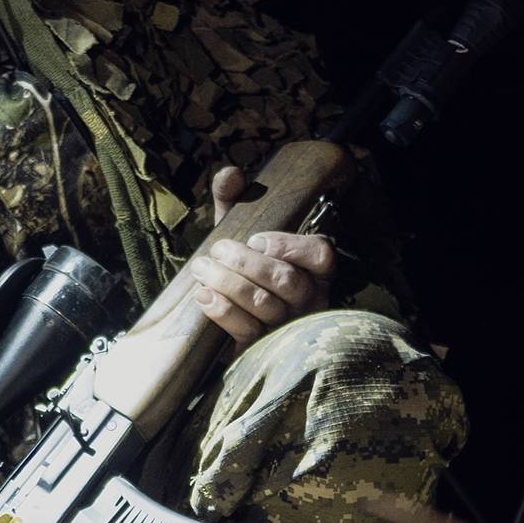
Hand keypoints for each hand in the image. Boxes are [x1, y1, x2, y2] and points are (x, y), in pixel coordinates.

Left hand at [187, 165, 333, 346]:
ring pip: (265, 305)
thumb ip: (235, 200)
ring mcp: (287, 327)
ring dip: (229, 284)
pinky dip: (223, 311)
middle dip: (248, 264)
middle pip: (287, 281)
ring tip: (202, 268)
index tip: (257, 239)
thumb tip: (230, 174)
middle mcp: (307, 299)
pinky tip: (203, 295)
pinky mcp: (262, 348)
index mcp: (312, 269)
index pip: (321, 255)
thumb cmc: (240, 265)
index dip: (291, 246)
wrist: (223, 315)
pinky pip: (247, 331)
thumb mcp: (239, 229)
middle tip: (218, 250)